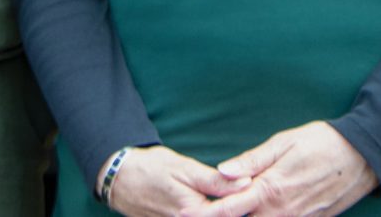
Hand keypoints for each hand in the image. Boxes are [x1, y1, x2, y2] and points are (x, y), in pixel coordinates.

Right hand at [101, 145, 247, 216]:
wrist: (120, 179)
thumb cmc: (152, 168)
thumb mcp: (184, 168)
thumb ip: (215, 181)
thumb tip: (246, 182)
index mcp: (195, 212)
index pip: (232, 213)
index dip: (248, 204)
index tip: (260, 193)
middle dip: (236, 209)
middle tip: (248, 197)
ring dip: (224, 213)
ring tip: (236, 204)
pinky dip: (207, 214)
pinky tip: (213, 205)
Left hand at [186, 122, 376, 216]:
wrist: (362, 158)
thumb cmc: (320, 143)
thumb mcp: (282, 143)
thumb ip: (251, 161)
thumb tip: (221, 172)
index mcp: (270, 190)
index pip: (230, 209)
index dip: (207, 214)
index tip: (186, 215)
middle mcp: (282, 213)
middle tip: (195, 215)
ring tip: (222, 212)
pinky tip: (259, 214)